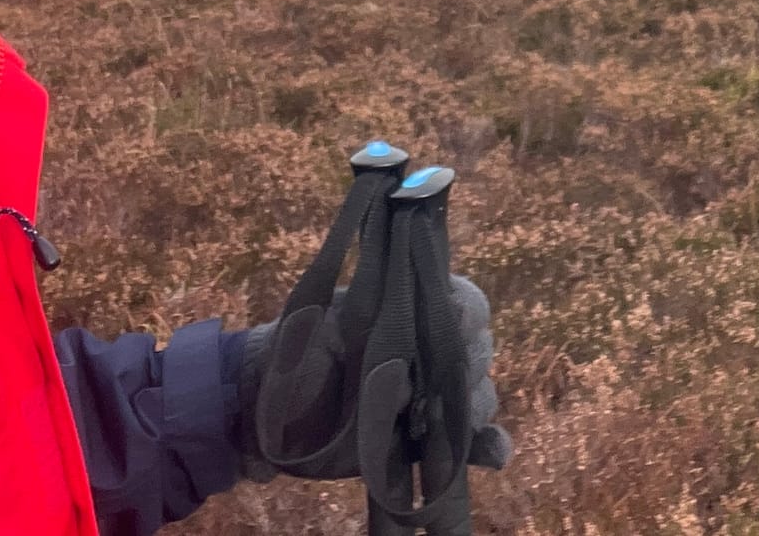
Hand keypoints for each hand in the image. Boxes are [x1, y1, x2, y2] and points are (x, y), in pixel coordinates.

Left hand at [235, 271, 508, 479]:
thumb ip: (364, 334)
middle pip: (477, 351)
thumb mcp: (320, 329)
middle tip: (446, 382)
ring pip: (477, 396)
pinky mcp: (424, 442)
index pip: (463, 302)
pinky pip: (470, 443)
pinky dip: (489, 448)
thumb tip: (409, 373)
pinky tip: (495, 455)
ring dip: (475, 409)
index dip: (469, 312)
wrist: (263, 413)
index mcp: (410, 311)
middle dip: (471, 366)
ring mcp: (430, 398)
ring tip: (454, 424)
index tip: (460, 320)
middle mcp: (429, 352)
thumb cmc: (294, 356)